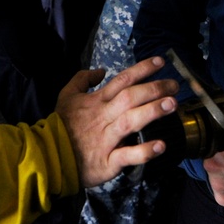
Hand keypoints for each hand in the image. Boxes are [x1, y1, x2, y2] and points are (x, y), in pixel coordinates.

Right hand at [56, 56, 178, 186]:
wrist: (48, 156)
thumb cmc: (61, 125)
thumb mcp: (66, 95)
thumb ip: (82, 79)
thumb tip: (100, 70)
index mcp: (97, 101)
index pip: (122, 80)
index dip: (142, 69)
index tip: (159, 62)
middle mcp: (104, 117)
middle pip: (130, 98)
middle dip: (154, 89)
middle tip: (175, 85)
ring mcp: (106, 139)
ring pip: (131, 122)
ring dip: (152, 112)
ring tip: (172, 105)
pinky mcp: (108, 161)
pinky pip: (127, 155)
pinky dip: (144, 151)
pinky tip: (160, 146)